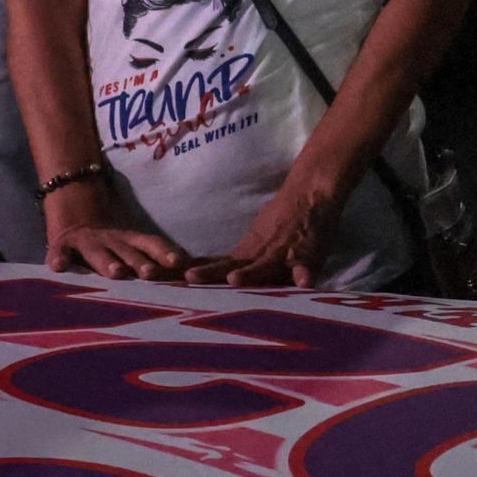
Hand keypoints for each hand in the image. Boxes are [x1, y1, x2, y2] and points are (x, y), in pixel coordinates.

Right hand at [48, 203, 189, 279]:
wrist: (75, 220)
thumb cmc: (112, 246)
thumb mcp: (132, 247)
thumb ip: (154, 259)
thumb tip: (189, 273)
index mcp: (131, 241)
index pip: (152, 244)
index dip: (165, 252)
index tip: (180, 262)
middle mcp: (111, 241)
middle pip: (127, 251)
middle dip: (140, 261)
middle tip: (150, 272)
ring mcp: (86, 243)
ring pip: (97, 253)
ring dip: (108, 262)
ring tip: (116, 271)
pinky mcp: (62, 247)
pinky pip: (60, 253)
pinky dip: (59, 259)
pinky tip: (58, 267)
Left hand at [183, 162, 349, 285]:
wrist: (310, 192)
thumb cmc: (283, 216)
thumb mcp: (255, 239)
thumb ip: (238, 260)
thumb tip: (212, 274)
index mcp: (244, 254)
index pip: (211, 266)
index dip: (189, 272)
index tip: (166, 276)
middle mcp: (258, 256)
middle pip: (229, 267)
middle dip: (209, 273)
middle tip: (188, 276)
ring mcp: (282, 256)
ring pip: (263, 266)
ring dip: (249, 274)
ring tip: (235, 280)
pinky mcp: (306, 256)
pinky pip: (305, 268)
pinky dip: (303, 275)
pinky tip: (303, 284)